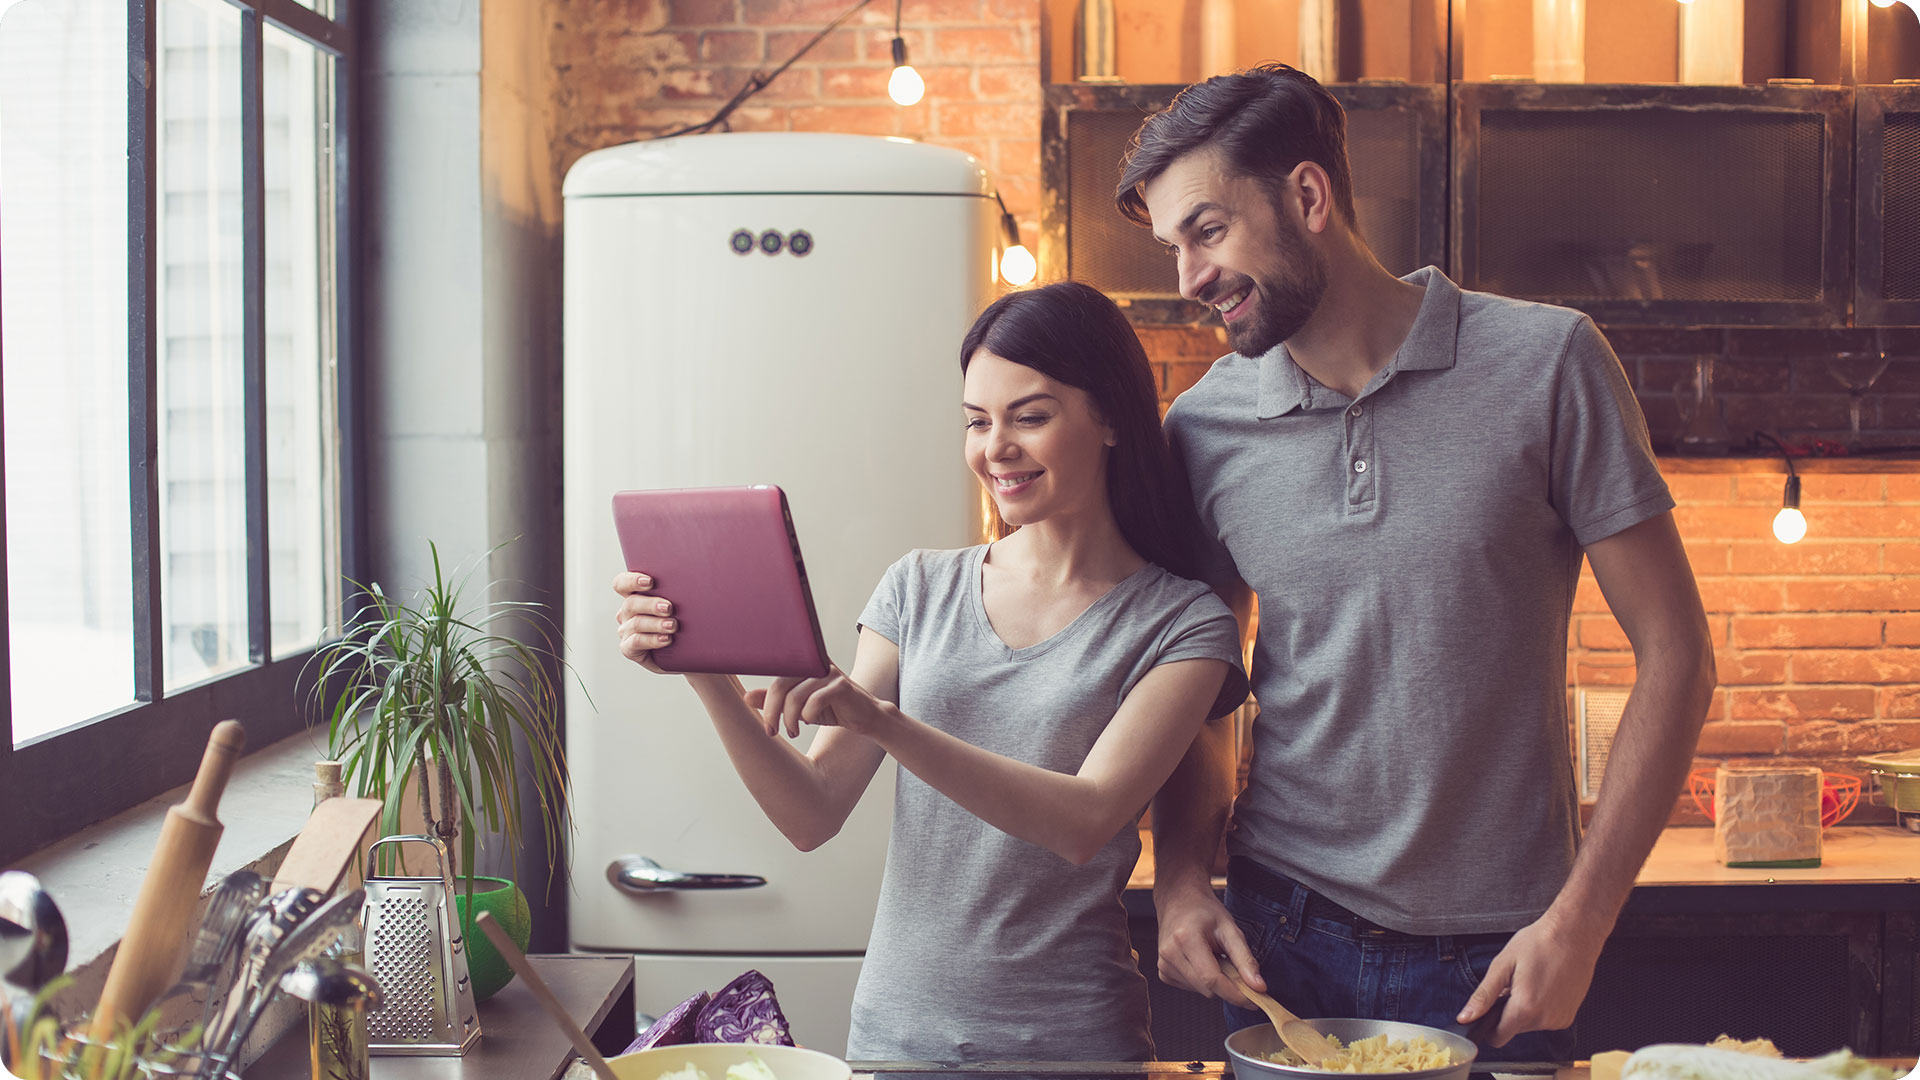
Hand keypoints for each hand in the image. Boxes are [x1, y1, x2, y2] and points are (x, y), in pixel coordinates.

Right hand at [613, 571, 676, 672]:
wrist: (683, 651)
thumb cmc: (681, 624)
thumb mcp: (679, 606)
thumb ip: (677, 593)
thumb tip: (691, 581)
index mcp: (635, 596)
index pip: (622, 583)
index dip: (631, 580)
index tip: (650, 581)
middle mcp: (628, 613)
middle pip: (630, 603)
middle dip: (651, 604)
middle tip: (669, 608)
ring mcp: (626, 631)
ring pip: (636, 623)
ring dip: (656, 624)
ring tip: (673, 626)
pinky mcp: (629, 649)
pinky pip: (636, 642)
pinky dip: (652, 640)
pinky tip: (666, 639)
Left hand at [758, 666, 895, 739]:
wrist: (865, 717)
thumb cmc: (830, 709)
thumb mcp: (798, 706)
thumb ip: (774, 700)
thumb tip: (746, 697)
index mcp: (803, 664)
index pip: (773, 677)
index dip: (764, 700)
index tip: (764, 723)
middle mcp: (814, 663)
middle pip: (780, 684)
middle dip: (772, 712)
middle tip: (772, 731)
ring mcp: (829, 673)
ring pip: (795, 696)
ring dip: (789, 719)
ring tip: (793, 731)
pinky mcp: (842, 685)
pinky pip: (815, 701)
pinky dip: (808, 716)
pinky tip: (810, 722)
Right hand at [1154, 882, 1263, 1007]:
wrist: (1179, 900)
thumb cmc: (1204, 911)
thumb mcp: (1230, 929)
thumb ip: (1245, 959)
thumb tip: (1258, 987)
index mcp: (1186, 939)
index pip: (1212, 979)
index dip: (1236, 994)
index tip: (1255, 999)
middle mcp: (1170, 953)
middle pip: (1207, 989)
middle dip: (1227, 985)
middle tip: (1234, 966)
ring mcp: (1163, 964)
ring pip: (1200, 991)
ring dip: (1214, 982)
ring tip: (1213, 957)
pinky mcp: (1163, 972)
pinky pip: (1191, 988)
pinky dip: (1202, 981)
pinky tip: (1201, 961)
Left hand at [1456, 909, 1604, 1046]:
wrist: (1574, 934)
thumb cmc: (1539, 943)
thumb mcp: (1502, 965)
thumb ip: (1483, 996)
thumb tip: (1466, 1016)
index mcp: (1525, 1008)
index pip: (1498, 1037)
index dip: (1487, 1027)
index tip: (1487, 1012)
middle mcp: (1545, 1019)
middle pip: (1514, 1029)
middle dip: (1507, 1010)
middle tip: (1513, 984)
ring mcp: (1560, 1019)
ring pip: (1530, 1024)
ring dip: (1524, 1008)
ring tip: (1530, 981)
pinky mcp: (1569, 1016)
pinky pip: (1545, 1019)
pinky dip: (1540, 1007)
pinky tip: (1544, 986)